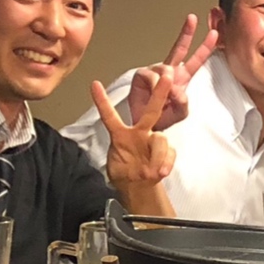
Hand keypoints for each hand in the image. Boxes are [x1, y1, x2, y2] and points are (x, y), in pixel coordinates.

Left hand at [92, 76, 177, 212]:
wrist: (137, 187)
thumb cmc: (123, 171)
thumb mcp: (114, 166)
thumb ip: (121, 158)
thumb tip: (134, 158)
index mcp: (121, 133)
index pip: (110, 116)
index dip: (102, 101)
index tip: (94, 84)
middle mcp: (139, 132)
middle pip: (150, 110)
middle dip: (159, 93)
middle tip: (166, 77)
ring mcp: (153, 141)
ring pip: (160, 138)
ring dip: (158, 154)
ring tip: (153, 172)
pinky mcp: (166, 153)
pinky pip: (169, 153)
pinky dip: (165, 163)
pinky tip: (161, 172)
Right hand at [125, 11, 220, 132]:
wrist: (143, 124)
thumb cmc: (161, 117)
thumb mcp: (180, 113)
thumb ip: (183, 102)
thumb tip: (175, 88)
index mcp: (182, 77)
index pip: (196, 60)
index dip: (205, 47)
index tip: (214, 33)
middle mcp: (169, 71)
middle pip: (180, 48)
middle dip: (186, 32)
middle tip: (193, 18)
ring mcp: (155, 71)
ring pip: (167, 70)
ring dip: (167, 88)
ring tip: (163, 100)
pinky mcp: (142, 74)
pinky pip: (153, 78)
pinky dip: (156, 89)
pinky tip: (154, 96)